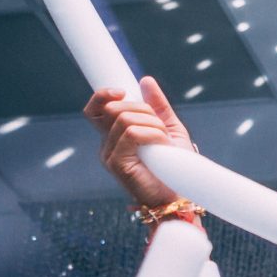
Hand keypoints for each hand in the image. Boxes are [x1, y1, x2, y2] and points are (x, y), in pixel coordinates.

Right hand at [82, 76, 197, 209]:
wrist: (180, 196)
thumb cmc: (174, 167)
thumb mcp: (168, 130)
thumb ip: (158, 107)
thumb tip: (146, 80)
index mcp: (115, 136)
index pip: (96, 110)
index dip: (103, 95)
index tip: (121, 90)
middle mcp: (107, 145)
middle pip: (114, 109)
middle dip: (143, 109)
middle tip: (161, 127)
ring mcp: (109, 156)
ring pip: (125, 119)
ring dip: (152, 124)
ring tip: (165, 140)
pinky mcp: (117, 165)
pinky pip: (132, 134)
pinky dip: (152, 133)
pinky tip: (163, 144)